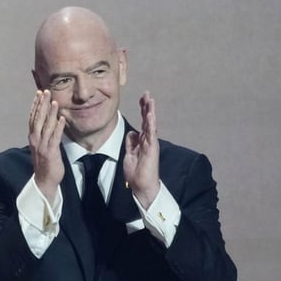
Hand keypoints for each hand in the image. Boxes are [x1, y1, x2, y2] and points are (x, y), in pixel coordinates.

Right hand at [28, 90, 65, 200]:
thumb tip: (48, 121)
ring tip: (55, 101)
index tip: (39, 93)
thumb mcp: (41, 146)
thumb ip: (43, 133)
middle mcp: (35, 140)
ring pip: (46, 126)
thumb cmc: (44, 163)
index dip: (36, 105)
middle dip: (42, 104)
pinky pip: (55, 137)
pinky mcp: (51, 152)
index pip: (33, 117)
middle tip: (46, 91)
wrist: (44, 180)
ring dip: (51, 113)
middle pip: (38, 118)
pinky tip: (62, 118)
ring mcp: (42, 146)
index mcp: (33, 137)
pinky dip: (58, 127)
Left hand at [123, 92, 160, 207]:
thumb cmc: (136, 172)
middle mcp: (148, 140)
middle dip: (147, 107)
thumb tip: (132, 132)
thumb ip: (131, 143)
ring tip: (150, 100)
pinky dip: (151, 124)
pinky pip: (151, 134)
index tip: (142, 100)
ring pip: (151, 124)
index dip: (142, 111)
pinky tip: (151, 115)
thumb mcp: (129, 154)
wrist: (141, 185)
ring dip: (150, 112)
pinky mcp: (151, 149)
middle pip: (148, 120)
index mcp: (142, 141)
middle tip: (147, 94)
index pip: (143, 122)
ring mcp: (150, 144)